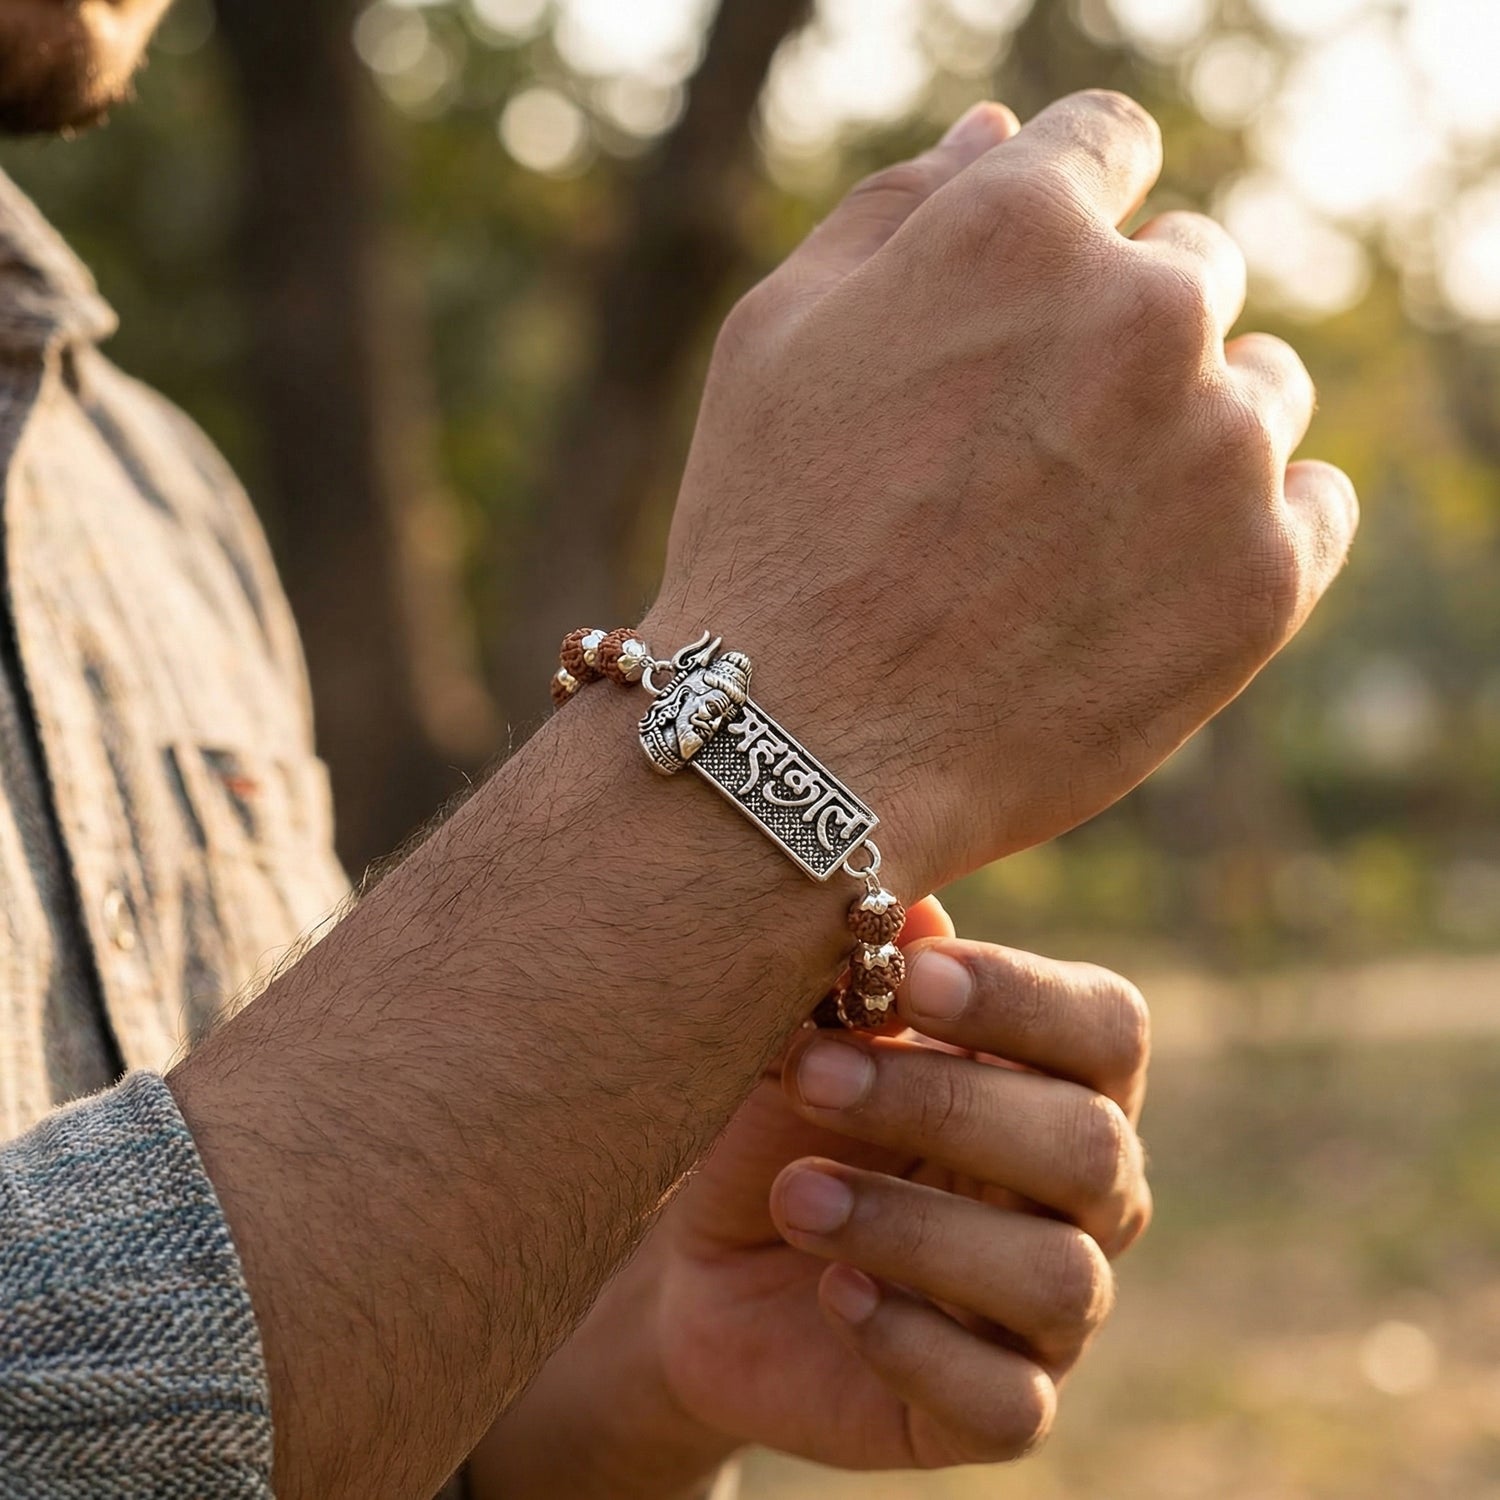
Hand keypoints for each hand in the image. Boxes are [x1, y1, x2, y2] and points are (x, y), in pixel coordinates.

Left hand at [469, 898, 1152, 1493]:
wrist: (706, 1263)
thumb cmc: (782, 1119)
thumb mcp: (803, 1036)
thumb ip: (861, 974)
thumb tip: (909, 909)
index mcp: (1059, 1078)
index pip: (1106, 1027)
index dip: (1023, 998)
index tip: (912, 975)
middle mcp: (1088, 1190)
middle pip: (1090, 1147)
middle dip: (945, 1104)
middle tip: (816, 1073)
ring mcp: (1055, 1308)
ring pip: (1058, 1277)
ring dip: (915, 1227)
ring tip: (795, 1196)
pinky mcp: (1004, 1406)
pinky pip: (1010, 1401)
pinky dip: (918, 1343)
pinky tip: (836, 1293)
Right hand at [646, 93, 1357, 895]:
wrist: (807, 756)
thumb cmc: (769, 542)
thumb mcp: (777, 339)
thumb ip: (895, 210)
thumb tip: (1002, 134)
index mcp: (1021, 229)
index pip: (1107, 143)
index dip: (1069, 206)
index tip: (1038, 286)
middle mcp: (1147, 314)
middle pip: (1191, 267)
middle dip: (1119, 328)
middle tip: (1027, 446)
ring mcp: (1220, 449)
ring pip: (1260, 386)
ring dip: (1188, 426)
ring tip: (1073, 529)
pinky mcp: (1265, 575)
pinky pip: (1311, 500)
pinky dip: (1250, 521)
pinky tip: (1152, 570)